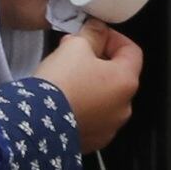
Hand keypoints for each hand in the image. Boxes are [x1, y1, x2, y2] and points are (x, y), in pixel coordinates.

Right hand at [39, 23, 142, 153]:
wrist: (38, 122)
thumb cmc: (61, 83)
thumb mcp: (76, 46)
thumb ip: (92, 34)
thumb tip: (97, 29)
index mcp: (126, 81)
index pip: (131, 50)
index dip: (113, 37)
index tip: (95, 35)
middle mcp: (124, 107)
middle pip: (118, 75)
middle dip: (99, 60)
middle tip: (76, 52)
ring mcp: (110, 126)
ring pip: (105, 97)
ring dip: (92, 85)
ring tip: (67, 77)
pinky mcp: (94, 140)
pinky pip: (94, 117)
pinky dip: (84, 107)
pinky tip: (65, 99)